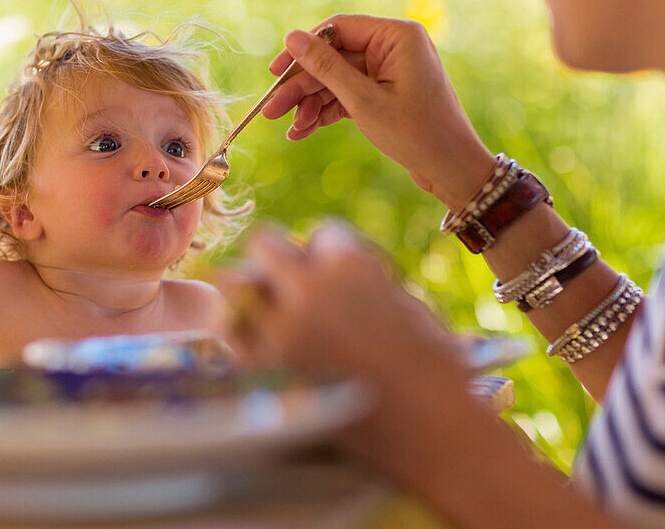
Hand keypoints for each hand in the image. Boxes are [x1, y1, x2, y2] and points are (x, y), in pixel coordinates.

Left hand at [228, 221, 459, 387]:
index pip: (320, 233)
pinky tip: (260, 343)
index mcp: (352, 264)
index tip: (334, 276)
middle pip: (263, 244)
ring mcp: (282, 330)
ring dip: (251, 292)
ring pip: (235, 285)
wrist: (432, 431)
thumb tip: (317, 263)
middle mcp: (310, 290)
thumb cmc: (433, 368)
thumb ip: (358, 278)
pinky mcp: (264, 372)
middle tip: (288, 284)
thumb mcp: (406, 302)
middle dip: (278, 260)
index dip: (328, 255)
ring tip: (268, 311)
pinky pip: (231, 335)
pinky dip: (242, 333)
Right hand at [263, 15, 495, 210]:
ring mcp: (388, 72)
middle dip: (302, 86)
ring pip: (335, 80)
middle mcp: (392, 48)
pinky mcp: (384, 94)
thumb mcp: (364, 100)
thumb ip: (326, 67)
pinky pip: (346, 96)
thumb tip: (292, 37)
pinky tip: (302, 131)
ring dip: (310, 104)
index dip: (302, 50)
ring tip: (289, 128)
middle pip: (332, 58)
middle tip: (272, 110)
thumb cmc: (416, 133)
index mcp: (396, 36)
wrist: (452, 170)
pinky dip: (325, 112)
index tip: (275, 73)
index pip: (337, 29)